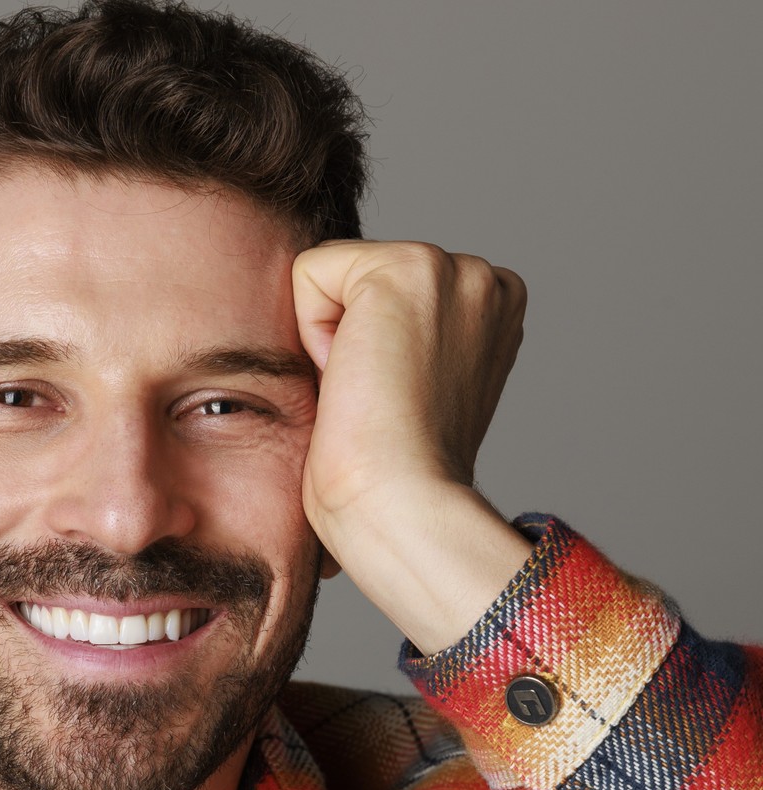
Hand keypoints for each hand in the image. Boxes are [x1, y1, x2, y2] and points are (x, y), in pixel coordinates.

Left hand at [292, 240, 531, 651]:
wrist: (402, 506)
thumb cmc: (398, 481)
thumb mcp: (417, 394)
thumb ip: (406, 345)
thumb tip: (352, 340)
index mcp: (493, 312)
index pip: (387, 293)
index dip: (371, 352)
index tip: (398, 405)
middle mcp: (485, 281)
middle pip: (359, 277)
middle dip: (351, 341)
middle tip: (380, 404)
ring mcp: (453, 270)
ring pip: (334, 274)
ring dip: (332, 342)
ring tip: (371, 394)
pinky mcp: (404, 269)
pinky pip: (310, 273)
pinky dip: (312, 332)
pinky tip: (353, 379)